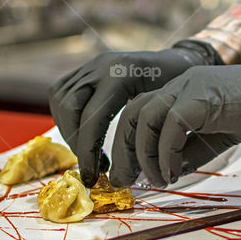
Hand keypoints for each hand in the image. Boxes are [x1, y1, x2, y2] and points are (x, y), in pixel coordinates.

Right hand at [48, 41, 219, 186]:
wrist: (179, 61)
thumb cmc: (180, 87)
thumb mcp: (169, 105)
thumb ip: (148, 129)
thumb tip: (129, 168)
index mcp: (122, 75)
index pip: (92, 117)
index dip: (87, 151)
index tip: (92, 178)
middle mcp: (102, 66)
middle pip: (70, 108)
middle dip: (76, 143)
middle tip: (91, 167)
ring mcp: (92, 65)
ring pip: (60, 100)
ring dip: (68, 131)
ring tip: (88, 152)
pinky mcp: (86, 69)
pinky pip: (61, 93)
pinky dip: (66, 118)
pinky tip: (84, 135)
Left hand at [109, 56, 240, 187]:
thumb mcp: (220, 136)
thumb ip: (191, 149)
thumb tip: (161, 173)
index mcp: (186, 90)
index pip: (141, 112)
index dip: (129, 144)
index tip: (131, 176)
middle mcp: (184, 83)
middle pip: (132, 113)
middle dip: (124, 151)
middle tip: (127, 183)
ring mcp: (194, 86)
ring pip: (144, 117)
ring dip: (144, 155)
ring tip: (159, 181)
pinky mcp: (206, 97)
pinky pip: (171, 126)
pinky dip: (166, 153)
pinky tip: (175, 173)